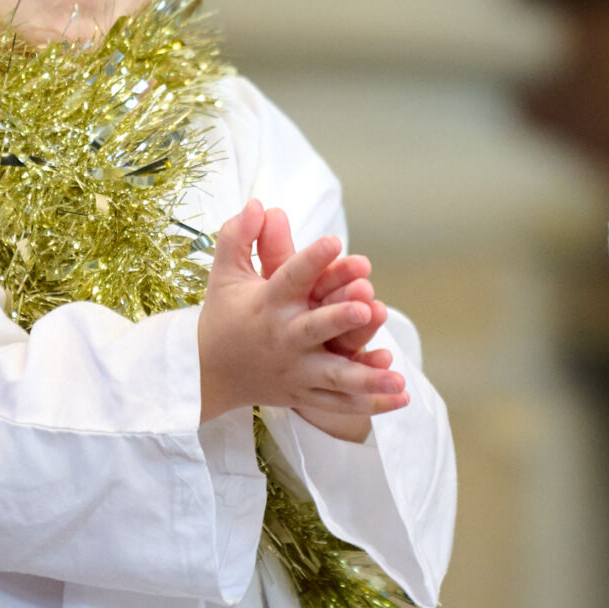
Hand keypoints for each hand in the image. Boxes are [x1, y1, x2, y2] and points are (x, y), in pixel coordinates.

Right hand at [198, 201, 408, 433]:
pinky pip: (339, 403)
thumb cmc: (223, 317)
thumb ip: (238, 237)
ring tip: (398, 378)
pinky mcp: (303, 394)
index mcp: (268, 304)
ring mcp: (295, 371)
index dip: (312, 259)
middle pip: (314, 330)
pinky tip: (402, 397)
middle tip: (366, 307)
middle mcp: (283, 338)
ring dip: (367, 378)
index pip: (290, 278)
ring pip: (334, 378)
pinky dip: (370, 403)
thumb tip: (257, 203)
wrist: (206, 375)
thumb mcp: (225, 275)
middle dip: (339, 319)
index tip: (334, 241)